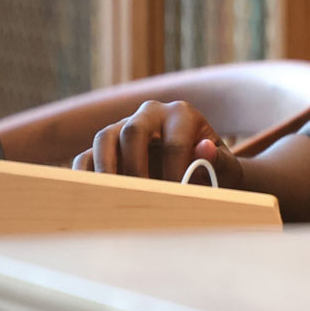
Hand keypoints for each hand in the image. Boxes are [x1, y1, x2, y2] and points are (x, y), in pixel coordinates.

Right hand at [71, 100, 244, 186]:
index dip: (174, 172)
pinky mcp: (108, 145)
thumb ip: (219, 160)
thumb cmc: (214, 168)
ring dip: (105, 167)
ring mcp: (125, 126)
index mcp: (181, 114)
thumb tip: (205, 150)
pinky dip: (85, 173)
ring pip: (105, 137)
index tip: (176, 198)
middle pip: (133, 130)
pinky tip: (90, 194)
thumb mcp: (225, 167)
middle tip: (142, 195)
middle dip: (136, 167)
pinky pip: (87, 153)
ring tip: (110, 194)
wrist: (199, 168)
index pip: (174, 142)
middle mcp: (150, 113)